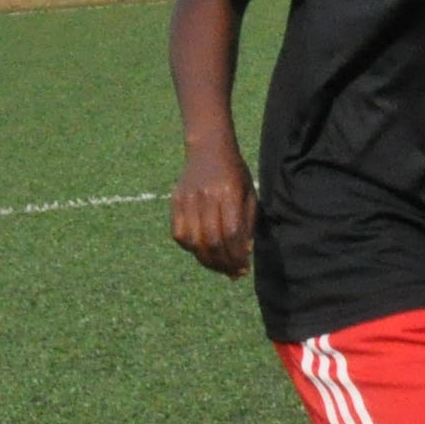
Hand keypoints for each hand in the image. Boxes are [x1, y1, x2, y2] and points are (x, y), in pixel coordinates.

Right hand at [172, 140, 255, 277]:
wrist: (209, 150)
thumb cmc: (236, 174)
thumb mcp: (249, 194)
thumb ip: (247, 222)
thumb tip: (244, 252)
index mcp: (228, 193)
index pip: (231, 233)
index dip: (237, 255)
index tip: (244, 268)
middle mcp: (205, 196)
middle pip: (211, 240)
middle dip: (223, 262)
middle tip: (233, 273)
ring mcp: (187, 199)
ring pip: (193, 241)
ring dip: (207, 260)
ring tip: (220, 267)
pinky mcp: (175, 201)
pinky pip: (179, 233)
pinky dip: (191, 248)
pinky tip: (203, 253)